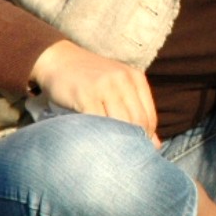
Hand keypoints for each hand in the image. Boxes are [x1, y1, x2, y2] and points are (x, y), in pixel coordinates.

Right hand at [30, 39, 158, 144]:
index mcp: (135, 77)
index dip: (144, 138)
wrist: (59, 59)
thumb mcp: (117, 88)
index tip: (132, 150)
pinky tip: (93, 143)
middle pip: (137, 123)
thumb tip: (155, 146)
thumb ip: (135, 113)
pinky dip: (98, 137)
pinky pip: (98, 123)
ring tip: (107, 153)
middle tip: (119, 157)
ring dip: (115, 142)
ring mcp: (104, 85)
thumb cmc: (91, 79)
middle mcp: (123, 79)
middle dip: (131, 143)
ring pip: (120, 124)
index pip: (149, 118)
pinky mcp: (86, 94)